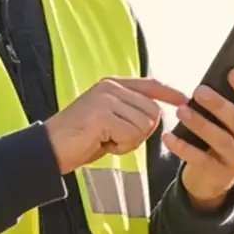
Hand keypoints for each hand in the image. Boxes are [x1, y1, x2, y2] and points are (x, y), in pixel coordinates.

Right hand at [46, 77, 186, 172]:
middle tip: (114, 139)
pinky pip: (131, 135)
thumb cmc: (81, 139)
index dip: (170, 93)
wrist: (48, 149)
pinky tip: (102, 143)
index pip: (150, 85)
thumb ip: (130, 111)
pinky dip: (121, 147)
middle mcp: (111, 87)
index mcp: (112, 85)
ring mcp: (106, 98)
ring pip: (144, 125)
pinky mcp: (103, 114)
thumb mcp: (109, 119)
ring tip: (106, 140)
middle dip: (140, 133)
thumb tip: (159, 114)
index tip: (185, 100)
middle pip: (153, 112)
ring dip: (129, 141)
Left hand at [164, 69, 233, 208]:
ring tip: (181, 111)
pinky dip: (183, 148)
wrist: (213, 179)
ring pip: (220, 139)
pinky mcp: (218, 173)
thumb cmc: (223, 137)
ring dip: (200, 124)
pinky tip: (168, 136)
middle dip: (219, 104)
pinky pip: (200, 159)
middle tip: (199, 90)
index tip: (233, 72)